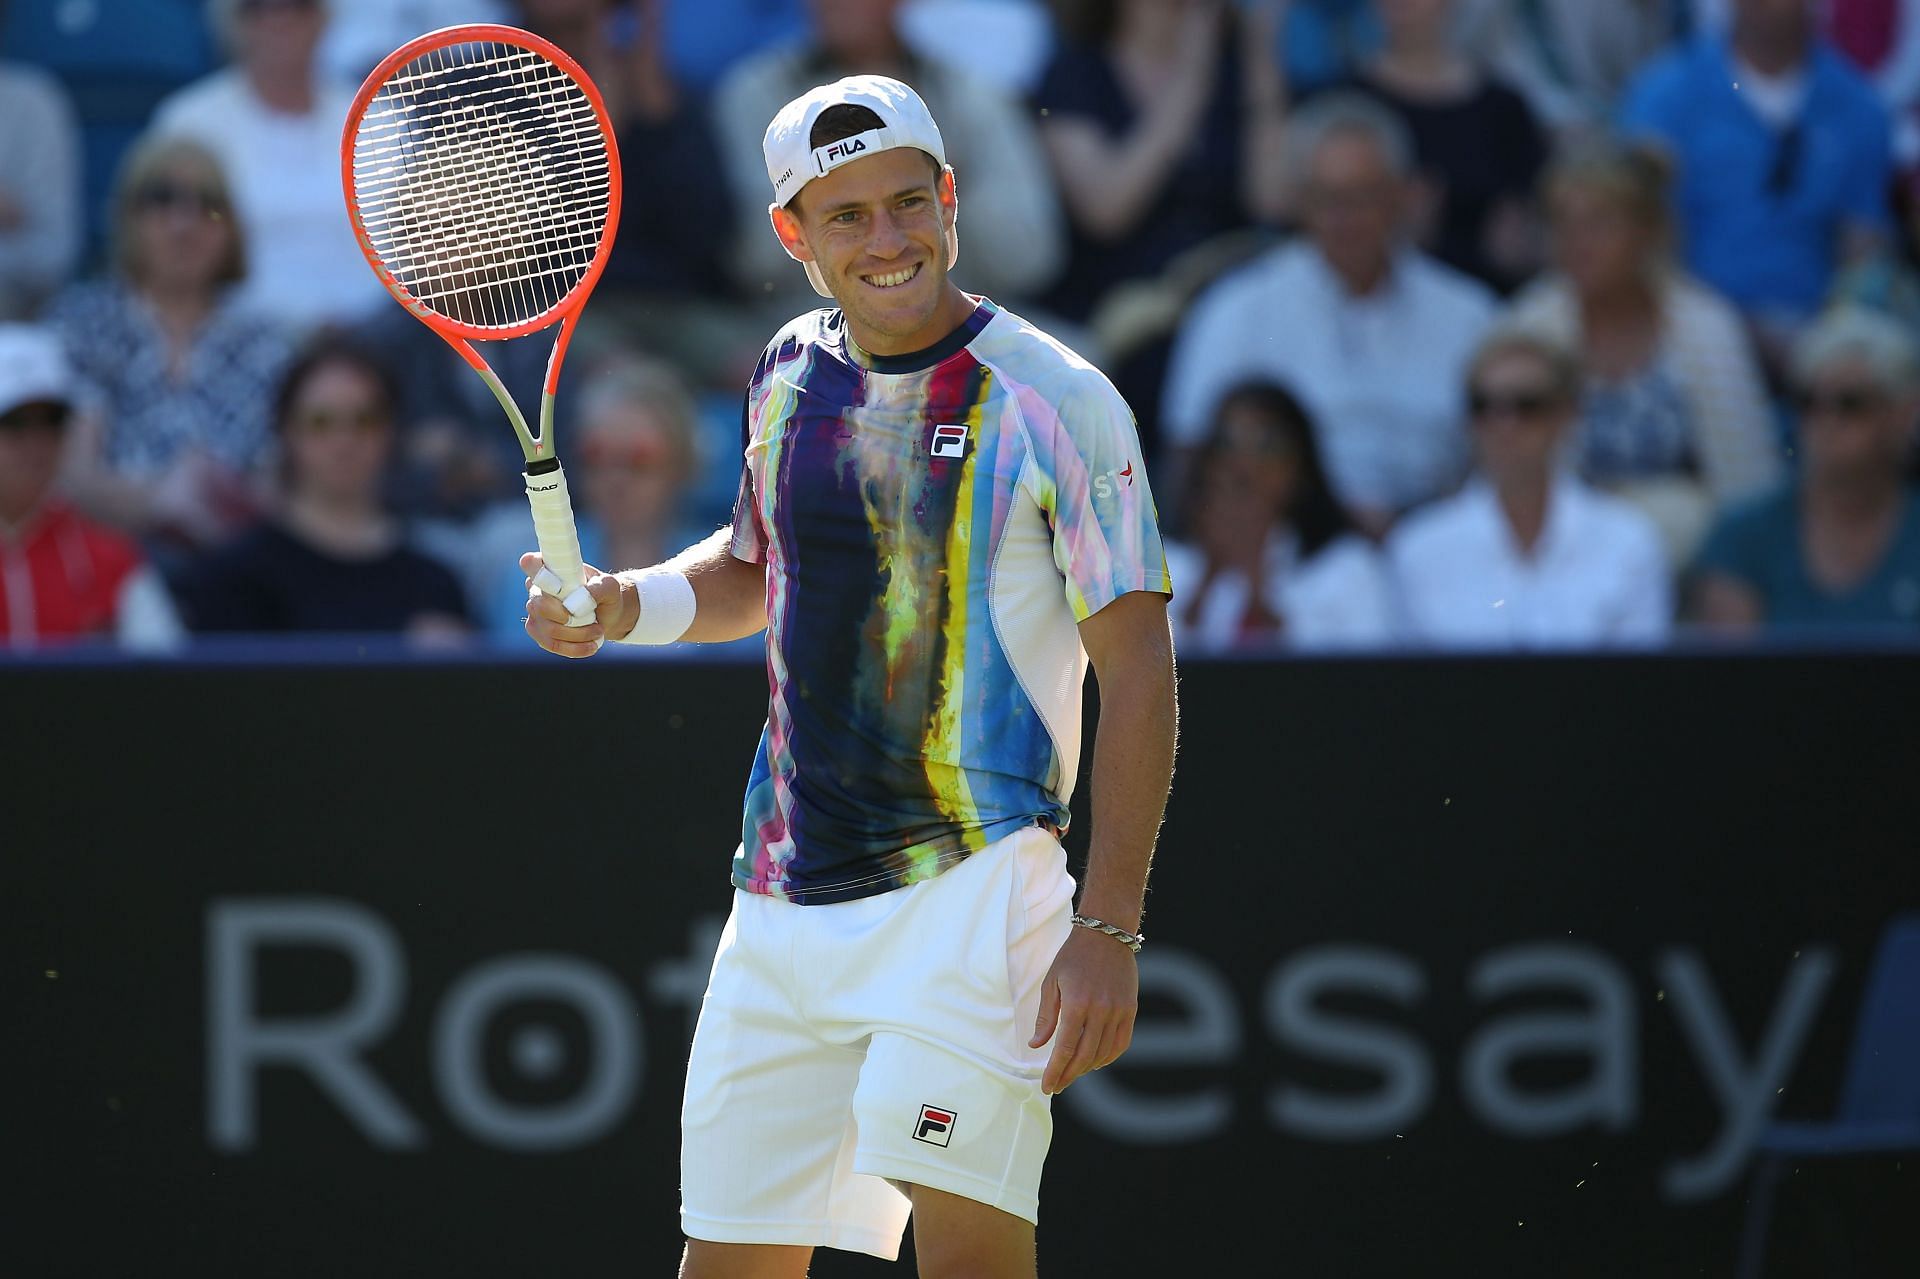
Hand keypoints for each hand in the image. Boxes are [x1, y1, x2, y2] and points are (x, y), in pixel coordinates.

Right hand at [520, 551, 633, 656]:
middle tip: (593, 619)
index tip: (556, 583)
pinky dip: (574, 648)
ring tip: (598, 631)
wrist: (608, 615)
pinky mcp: (539, 633)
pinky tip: (591, 646)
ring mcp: (535, 612)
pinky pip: (551, 645)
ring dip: (578, 635)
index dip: (536, 570)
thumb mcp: (609, 586)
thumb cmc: (605, 594)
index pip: (531, 563)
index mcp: (551, 569)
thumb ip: (597, 588)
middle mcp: (536, 589)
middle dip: (568, 618)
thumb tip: (581, 598)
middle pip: (538, 606)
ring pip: (549, 630)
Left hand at [1029, 924, 1138, 1094]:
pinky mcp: (1130, 1010)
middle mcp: (1100, 1010)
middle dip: (1069, 1074)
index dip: (1055, 1070)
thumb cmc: (1073, 956)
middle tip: (1058, 1085)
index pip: (1065, 1048)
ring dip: (1087, 1068)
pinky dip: (1108, 1057)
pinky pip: (1121, 1043)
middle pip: (1084, 1055)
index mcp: (1076, 1003)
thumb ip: (1046, 1017)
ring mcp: (1118, 1011)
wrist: (1106, 934)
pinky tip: (1095, 1062)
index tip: (1048, 1085)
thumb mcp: (1051, 982)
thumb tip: (1036, 1045)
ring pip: (1103, 1053)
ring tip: (1072, 1073)